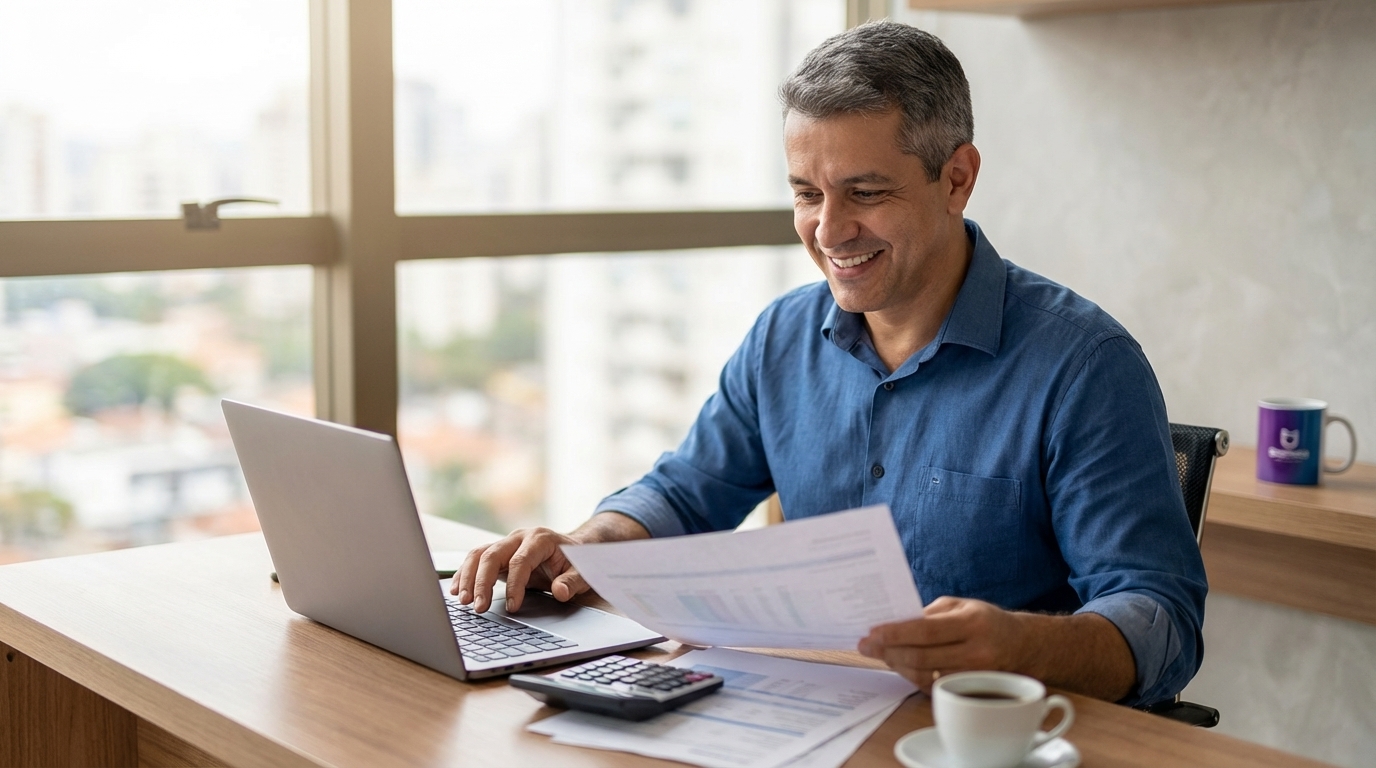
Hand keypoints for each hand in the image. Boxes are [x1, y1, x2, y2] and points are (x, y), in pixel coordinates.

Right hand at [450, 527, 587, 612]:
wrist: (573, 549)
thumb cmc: (576, 562)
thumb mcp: (582, 572)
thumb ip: (572, 582)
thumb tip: (561, 592)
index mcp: (539, 539)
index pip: (520, 561)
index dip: (514, 585)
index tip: (512, 607)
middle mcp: (518, 538)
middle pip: (492, 555)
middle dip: (482, 582)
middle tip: (479, 607)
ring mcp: (506, 544)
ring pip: (479, 555)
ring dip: (467, 577)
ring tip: (462, 601)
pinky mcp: (498, 554)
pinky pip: (476, 560)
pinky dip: (463, 574)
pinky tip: (455, 590)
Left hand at [857, 597, 1027, 693]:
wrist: (1022, 646)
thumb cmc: (985, 621)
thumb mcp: (961, 606)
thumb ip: (929, 614)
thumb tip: (894, 623)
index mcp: (971, 623)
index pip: (925, 630)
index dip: (895, 633)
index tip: (872, 633)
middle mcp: (976, 652)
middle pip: (921, 656)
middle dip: (888, 651)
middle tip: (866, 646)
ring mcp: (974, 676)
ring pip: (925, 675)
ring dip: (898, 665)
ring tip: (882, 654)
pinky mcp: (970, 692)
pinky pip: (933, 686)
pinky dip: (913, 675)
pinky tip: (902, 665)